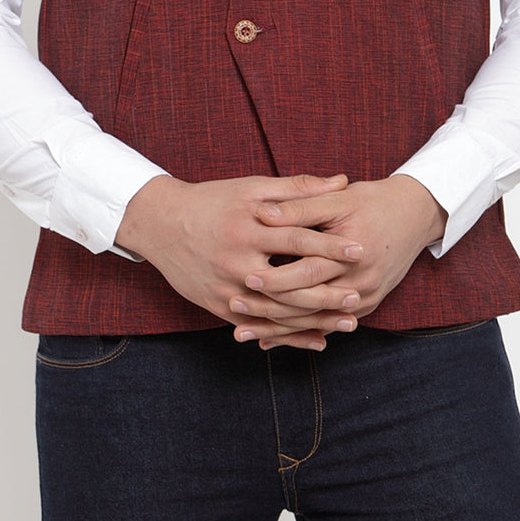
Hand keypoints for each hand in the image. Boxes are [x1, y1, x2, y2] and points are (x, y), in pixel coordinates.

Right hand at [114, 173, 365, 348]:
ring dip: (315, 319)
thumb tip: (342, 181)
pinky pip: (259, 326)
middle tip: (359, 296)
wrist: (160, 223)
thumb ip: (298, 188)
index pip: (295, 239)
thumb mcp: (251, 187)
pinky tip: (317, 339)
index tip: (359, 250)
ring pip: (277, 312)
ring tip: (349, 321)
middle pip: (289, 283)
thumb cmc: (212, 201)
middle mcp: (237, 262)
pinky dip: (288, 336)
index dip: (328, 246)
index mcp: (248, 228)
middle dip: (326, 292)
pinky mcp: (219, 307)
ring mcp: (227, 288)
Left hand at [228, 175, 446, 348]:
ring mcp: (364, 299)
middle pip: (307, 304)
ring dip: (278, 330)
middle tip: (233, 307)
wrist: (414, 216)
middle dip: (268, 309)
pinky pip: (325, 325)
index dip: (275, 276)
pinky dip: (297, 333)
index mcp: (352, 254)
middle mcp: (360, 284)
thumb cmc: (372, 202)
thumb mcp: (338, 199)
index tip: (244, 277)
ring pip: (314, 321)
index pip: (307, 272)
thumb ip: (301, 206)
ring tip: (241, 332)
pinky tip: (269, 339)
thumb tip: (264, 212)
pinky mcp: (363, 307)